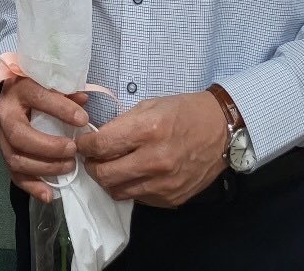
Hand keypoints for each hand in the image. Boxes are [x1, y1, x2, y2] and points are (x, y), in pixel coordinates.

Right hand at [0, 78, 89, 203]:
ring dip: (45, 168)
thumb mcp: (47, 80)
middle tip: (73, 150)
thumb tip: (84, 102)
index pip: (38, 97)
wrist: (9, 93)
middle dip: (49, 148)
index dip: (61, 110)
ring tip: (69, 166)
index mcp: (18, 89)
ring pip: (16, 159)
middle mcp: (4, 114)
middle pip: (20, 136)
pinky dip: (33, 186)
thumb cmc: (33, 85)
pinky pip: (14, 175)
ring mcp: (0, 137)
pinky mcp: (3, 154)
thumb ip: (66, 91)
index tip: (83, 120)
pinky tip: (49, 194)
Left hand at [76, 91, 227, 207]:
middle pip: (105, 174)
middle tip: (92, 158)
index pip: (102, 145)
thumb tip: (98, 139)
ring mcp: (163, 184)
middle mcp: (155, 160)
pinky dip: (131, 187)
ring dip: (109, 180)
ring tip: (112, 166)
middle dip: (92, 165)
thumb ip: (123, 124)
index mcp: (149, 130)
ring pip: (118, 191)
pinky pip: (138, 198)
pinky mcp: (171, 199)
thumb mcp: (151, 105)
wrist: (221, 130)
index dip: (85, 145)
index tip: (82, 143)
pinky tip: (135, 174)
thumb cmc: (184, 111)